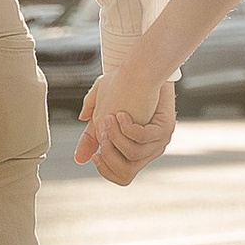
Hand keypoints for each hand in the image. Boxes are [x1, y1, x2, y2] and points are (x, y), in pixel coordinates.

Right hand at [75, 59, 172, 186]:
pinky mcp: (164, 128)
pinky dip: (128, 127)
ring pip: (132, 155)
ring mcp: (158, 141)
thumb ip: (91, 136)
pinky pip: (142, 137)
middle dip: (109, 154)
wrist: (143, 69)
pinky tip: (122, 114)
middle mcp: (149, 150)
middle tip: (104, 132)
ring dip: (117, 137)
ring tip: (111, 118)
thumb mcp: (101, 114)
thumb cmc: (121, 88)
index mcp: (136, 150)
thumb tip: (80, 158)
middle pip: (126, 174)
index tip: (96, 153)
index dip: (105, 168)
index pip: (121, 175)